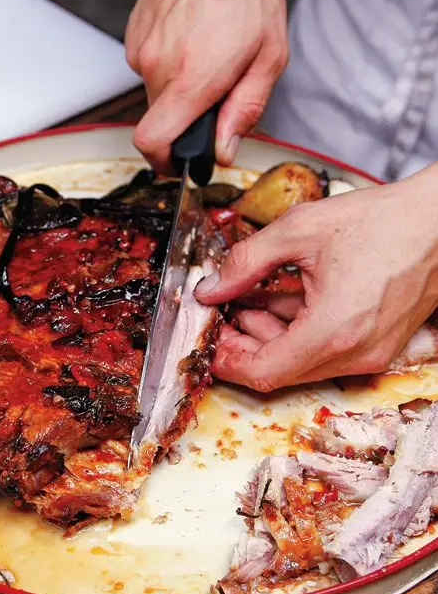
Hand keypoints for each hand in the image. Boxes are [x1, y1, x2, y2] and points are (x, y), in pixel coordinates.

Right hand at [126, 0, 287, 171]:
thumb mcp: (270, 53)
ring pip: (155, 92)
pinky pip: (149, 67)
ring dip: (179, 86)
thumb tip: (225, 148)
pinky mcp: (133, 36)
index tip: (178, 162)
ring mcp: (140, 50)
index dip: (163, 162)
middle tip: (215, 88)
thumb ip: (246, 109)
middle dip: (186, 116)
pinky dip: (169, 63)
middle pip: (159, 119)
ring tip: (207, 50)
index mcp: (192, 76)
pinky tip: (192, 36)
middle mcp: (157, 66)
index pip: (152, 141)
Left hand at [195, 166, 437, 390]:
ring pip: (301, 364)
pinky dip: (297, 334)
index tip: (210, 339)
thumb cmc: (383, 221)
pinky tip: (284, 301)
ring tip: (250, 302)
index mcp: (332, 330)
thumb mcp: (298, 230)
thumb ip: (244, 263)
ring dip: (269, 338)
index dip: (227, 360)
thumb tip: (210, 289)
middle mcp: (355, 353)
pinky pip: (325, 353)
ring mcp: (371, 354)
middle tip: (224, 315)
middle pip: (279, 372)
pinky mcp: (379, 346)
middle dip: (244, 346)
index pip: (262, 373)